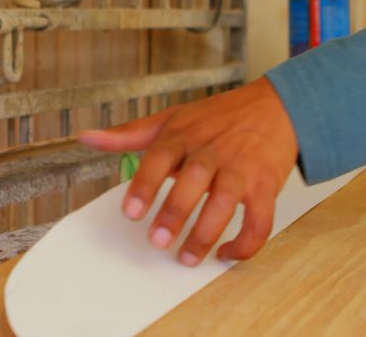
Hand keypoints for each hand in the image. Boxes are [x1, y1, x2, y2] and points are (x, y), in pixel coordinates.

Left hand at [79, 77, 298, 266]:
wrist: (277, 107)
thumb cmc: (220, 116)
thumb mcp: (173, 118)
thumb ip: (130, 133)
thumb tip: (87, 138)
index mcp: (184, 136)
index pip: (160, 158)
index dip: (145, 184)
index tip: (131, 212)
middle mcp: (212, 152)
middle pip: (192, 181)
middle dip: (175, 213)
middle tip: (158, 242)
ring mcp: (241, 169)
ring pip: (224, 202)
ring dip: (206, 233)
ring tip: (188, 257)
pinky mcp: (265, 186)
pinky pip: (259, 218)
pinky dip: (245, 242)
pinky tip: (226, 253)